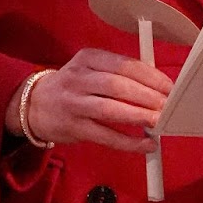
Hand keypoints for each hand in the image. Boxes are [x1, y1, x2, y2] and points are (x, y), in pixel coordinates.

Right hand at [5, 50, 170, 152]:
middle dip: (147, 96)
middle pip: (118, 85)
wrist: (34, 105)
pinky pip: (105, 136)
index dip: (150, 76)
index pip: (124, 65)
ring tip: (159, 121)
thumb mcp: (90, 69)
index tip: (169, 87)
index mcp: (88, 58)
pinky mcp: (73, 128)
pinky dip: (129, 142)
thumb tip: (159, 88)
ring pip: (110, 109)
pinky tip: (146, 144)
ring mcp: (74, 103)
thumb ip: (120, 74)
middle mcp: (78, 78)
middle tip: (168, 106)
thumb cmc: (73, 87)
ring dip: (138, 116)